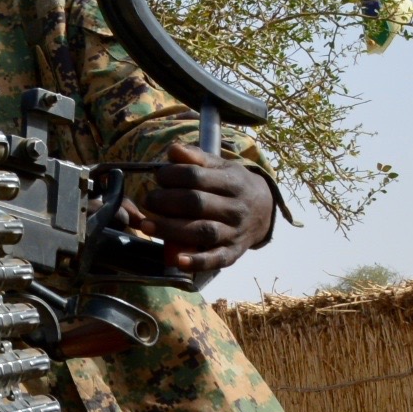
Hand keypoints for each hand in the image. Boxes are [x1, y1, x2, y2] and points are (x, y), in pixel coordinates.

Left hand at [125, 148, 274, 278]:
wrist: (265, 210)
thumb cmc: (232, 185)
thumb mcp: (220, 166)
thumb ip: (196, 157)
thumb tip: (173, 149)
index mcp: (232, 182)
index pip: (196, 177)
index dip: (172, 176)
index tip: (158, 177)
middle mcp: (235, 208)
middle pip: (197, 204)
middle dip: (167, 202)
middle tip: (148, 201)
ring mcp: (236, 232)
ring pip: (203, 231)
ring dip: (171, 230)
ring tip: (147, 226)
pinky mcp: (234, 253)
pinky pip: (217, 259)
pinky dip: (198, 261)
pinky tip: (178, 260)